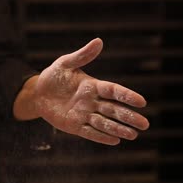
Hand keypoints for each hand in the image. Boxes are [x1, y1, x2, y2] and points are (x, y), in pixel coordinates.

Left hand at [33, 38, 148, 144]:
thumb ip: (82, 56)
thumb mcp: (65, 63)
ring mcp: (84, 114)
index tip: (142, 102)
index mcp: (93, 86)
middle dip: (128, 117)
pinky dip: (101, 137)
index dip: (127, 96)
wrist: (37, 93)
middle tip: (145, 124)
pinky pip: (89, 132)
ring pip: (104, 123)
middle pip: (113, 110)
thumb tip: (98, 41)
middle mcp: (92, 102)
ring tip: (133, 135)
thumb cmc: (53, 76)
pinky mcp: (74, 125)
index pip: (114, 91)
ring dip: (118, 129)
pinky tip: (115, 141)